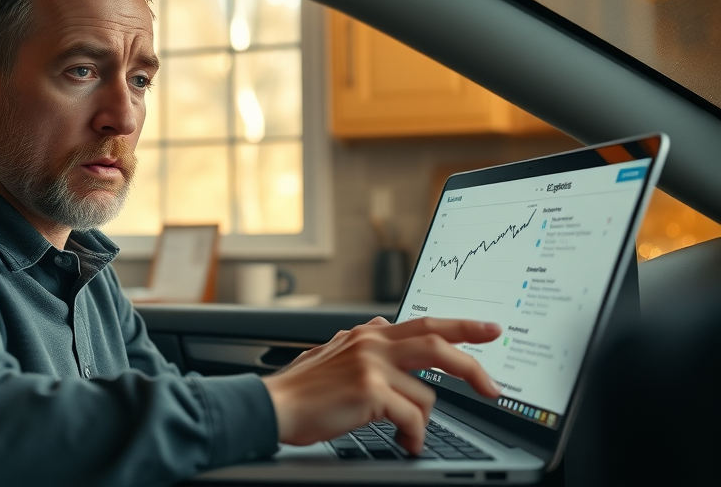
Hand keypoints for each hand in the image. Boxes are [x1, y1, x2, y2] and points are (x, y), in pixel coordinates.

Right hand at [262, 316, 501, 453]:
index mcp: (367, 333)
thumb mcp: (333, 352)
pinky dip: (413, 435)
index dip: (461, 327)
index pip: (424, 323)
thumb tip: (383, 327)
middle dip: (472, 366)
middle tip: (493, 388)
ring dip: (423, 422)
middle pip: (438, 344)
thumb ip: (362, 342)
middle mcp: (372, 342)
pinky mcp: (370, 390)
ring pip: (426, 394)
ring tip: (408, 433)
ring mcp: (371, 364)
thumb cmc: (301, 389)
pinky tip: (405, 442)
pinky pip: (412, 417)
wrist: (272, 405)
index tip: (489, 330)